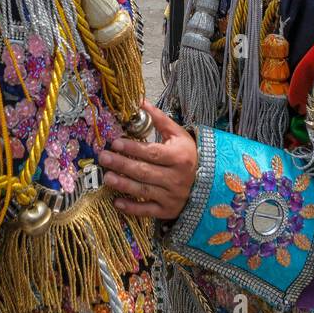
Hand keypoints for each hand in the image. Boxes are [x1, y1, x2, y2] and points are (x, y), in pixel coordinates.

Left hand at [99, 102, 196, 220]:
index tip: (115, 143)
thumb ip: (159, 119)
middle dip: (122, 164)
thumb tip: (139, 101)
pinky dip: (132, 208)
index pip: (152, 153)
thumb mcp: (178, 134)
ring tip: (106, 177)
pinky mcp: (168, 211)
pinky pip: (147, 210)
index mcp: (179, 157)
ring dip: (123, 185)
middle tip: (103, 158)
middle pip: (144, 171)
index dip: (133, 149)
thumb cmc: (188, 154)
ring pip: (144, 191)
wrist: (210, 181)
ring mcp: (172, 196)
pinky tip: (116, 201)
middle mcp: (176, 178)